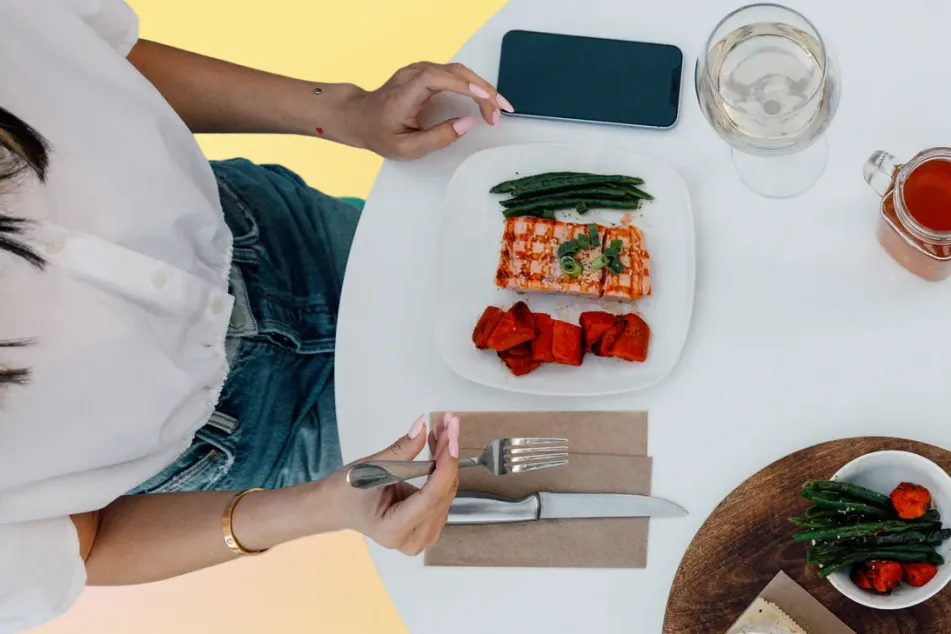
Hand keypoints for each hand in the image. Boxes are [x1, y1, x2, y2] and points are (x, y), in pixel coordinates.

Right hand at [323, 412, 460, 554]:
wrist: (338, 506)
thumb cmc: (348, 490)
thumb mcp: (371, 467)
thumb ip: (401, 450)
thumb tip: (422, 427)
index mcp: (395, 530)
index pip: (432, 496)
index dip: (445, 464)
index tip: (451, 435)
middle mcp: (414, 539)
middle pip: (443, 492)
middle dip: (447, 454)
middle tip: (447, 422)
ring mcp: (423, 535)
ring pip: (447, 491)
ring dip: (446, 458)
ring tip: (440, 431)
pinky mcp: (428, 525)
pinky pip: (443, 492)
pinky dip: (442, 468)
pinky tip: (438, 446)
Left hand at [342, 62, 513, 159]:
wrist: (359, 116)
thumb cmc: (380, 134)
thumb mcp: (406, 148)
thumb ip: (437, 138)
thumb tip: (468, 123)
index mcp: (405, 92)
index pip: (438, 79)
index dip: (463, 85)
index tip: (486, 97)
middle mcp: (414, 74)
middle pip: (456, 72)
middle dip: (484, 90)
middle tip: (502, 113)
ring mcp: (420, 70)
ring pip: (459, 72)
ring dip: (482, 89)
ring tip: (498, 111)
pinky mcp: (427, 73)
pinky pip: (456, 75)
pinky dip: (474, 86)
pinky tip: (485, 101)